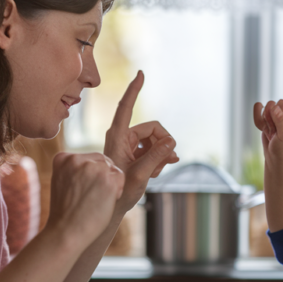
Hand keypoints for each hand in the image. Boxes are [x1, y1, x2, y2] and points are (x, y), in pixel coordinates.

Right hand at [46, 152, 124, 248]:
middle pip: (101, 161)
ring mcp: (93, 168)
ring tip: (95, 201)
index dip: (89, 176)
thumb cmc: (66, 212)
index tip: (79, 192)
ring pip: (112, 169)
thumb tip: (100, 162)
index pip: (88, 159)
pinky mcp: (108, 179)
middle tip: (90, 198)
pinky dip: (117, 191)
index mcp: (63, 158)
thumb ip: (75, 168)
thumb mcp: (62, 181)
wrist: (66, 232)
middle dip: (101, 177)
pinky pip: (120, 178)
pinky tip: (104, 202)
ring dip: (109, 184)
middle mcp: (77, 159)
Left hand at [104, 70, 178, 213]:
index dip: (134, 90)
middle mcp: (123, 137)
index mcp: (117, 137)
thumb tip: (172, 142)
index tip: (141, 74)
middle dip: (163, 144)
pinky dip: (160, 158)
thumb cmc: (118, 193)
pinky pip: (155, 148)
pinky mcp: (136, 152)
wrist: (111, 208)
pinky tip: (159, 170)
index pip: (126, 107)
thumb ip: (156, 157)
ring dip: (161, 155)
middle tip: (165, 163)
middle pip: (154, 129)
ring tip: (155, 172)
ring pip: (157, 140)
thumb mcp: (139, 175)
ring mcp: (130, 145)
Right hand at [252, 75, 282, 164]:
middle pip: (275, 102)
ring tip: (270, 131)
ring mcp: (274, 119)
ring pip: (266, 108)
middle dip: (271, 113)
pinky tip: (262, 128)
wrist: (276, 159)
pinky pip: (258, 115)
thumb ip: (280, 121)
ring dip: (265, 119)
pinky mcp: (265, 123)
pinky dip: (257, 119)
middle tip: (274, 128)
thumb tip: (276, 107)